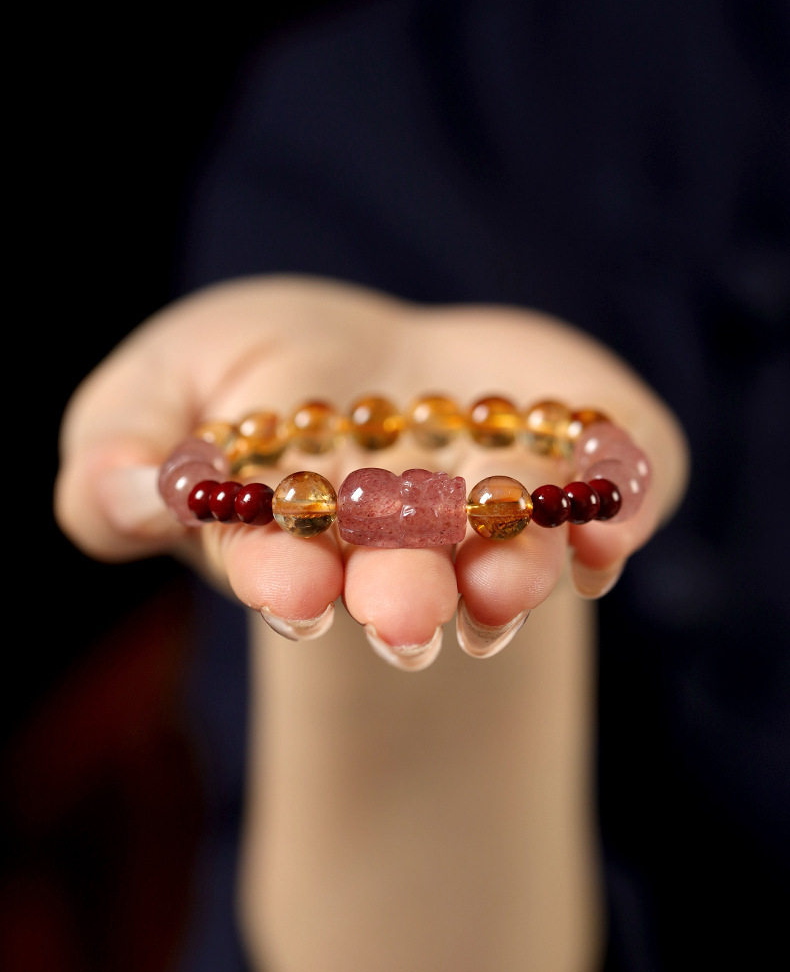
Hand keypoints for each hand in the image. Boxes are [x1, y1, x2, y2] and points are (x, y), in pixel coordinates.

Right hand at [55, 275, 688, 668]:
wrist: (373, 354)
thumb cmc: (243, 373)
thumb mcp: (152, 389)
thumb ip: (117, 454)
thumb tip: (125, 490)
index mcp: (295, 528)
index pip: (282, 557)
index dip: (283, 574)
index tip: (292, 591)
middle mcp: (406, 536)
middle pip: (407, 570)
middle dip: (407, 593)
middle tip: (407, 617)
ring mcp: (499, 502)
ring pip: (513, 549)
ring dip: (516, 569)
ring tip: (507, 582)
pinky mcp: (579, 456)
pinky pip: (618, 487)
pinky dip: (622, 505)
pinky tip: (610, 523)